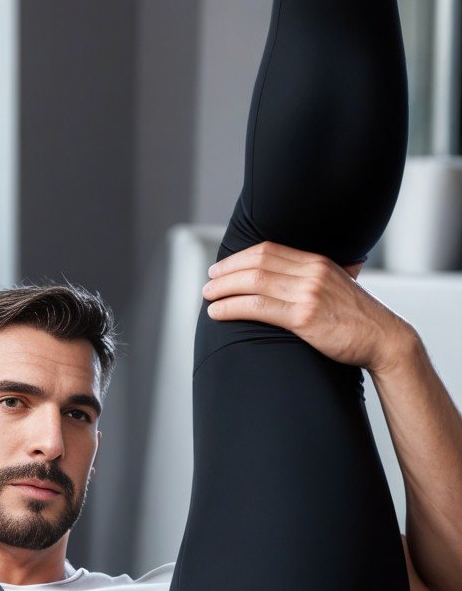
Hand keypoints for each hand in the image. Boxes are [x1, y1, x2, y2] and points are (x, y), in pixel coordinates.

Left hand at [202, 241, 413, 372]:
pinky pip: (258, 308)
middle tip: (208, 281)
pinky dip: (232, 308)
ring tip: (207, 297)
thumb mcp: (339, 287)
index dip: (240, 257)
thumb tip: (291, 278)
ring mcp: (308, 294)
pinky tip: (217, 313)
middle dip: (227, 271)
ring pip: (253, 283)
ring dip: (223, 289)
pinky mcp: (304, 318)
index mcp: (318, 262)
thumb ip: (316, 278)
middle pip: (257, 263)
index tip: (222, 267)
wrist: (383, 340)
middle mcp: (312, 273)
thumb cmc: (358, 320)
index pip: (269, 250)